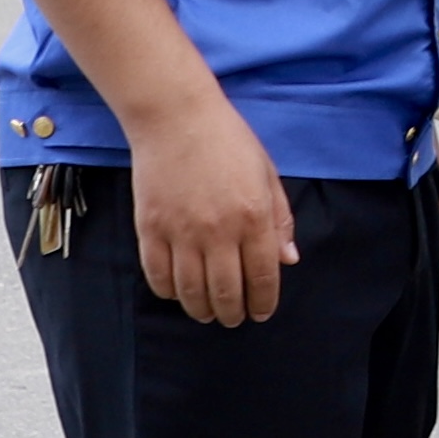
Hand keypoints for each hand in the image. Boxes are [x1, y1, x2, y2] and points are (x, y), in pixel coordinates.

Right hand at [131, 88, 297, 328]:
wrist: (176, 118)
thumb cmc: (228, 141)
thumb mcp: (267, 175)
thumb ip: (280, 220)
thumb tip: (288, 260)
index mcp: (254, 217)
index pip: (262, 277)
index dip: (263, 302)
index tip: (261, 313)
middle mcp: (219, 230)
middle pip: (227, 292)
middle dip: (233, 314)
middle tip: (235, 319)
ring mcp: (181, 232)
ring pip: (191, 291)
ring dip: (202, 309)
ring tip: (209, 312)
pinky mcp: (150, 229)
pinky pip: (159, 276)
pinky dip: (170, 292)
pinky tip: (179, 292)